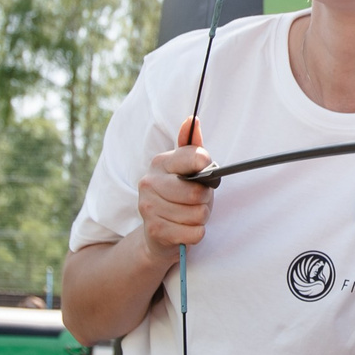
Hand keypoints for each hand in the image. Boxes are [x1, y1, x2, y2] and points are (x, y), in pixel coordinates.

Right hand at [137, 117, 214, 261]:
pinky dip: (196, 234)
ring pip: (197, 214)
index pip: (194, 158)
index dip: (207, 167)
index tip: (204, 172)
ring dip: (201, 218)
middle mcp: (149, 182)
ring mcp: (148, 207)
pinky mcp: (155, 231)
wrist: (158, 234)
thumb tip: (193, 120)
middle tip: (198, 201)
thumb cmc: (179, 198)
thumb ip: (192, 147)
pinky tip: (185, 230)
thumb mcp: (187, 171)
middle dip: (205, 200)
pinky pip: (194, 233)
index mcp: (160, 162)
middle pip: (197, 192)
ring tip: (189, 216)